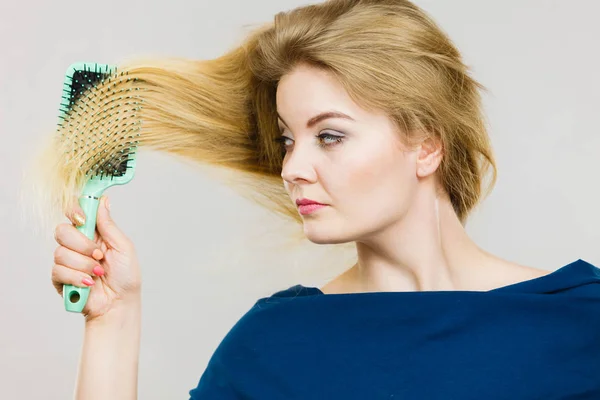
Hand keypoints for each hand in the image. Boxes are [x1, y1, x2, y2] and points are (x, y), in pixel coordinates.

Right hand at [51, 196, 141, 321]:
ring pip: (61, 252)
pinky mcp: (60, 278)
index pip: (76, 214)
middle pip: (62, 231)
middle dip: (82, 245)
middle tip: (99, 255)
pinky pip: (58, 270)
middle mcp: (78, 245)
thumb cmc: (126, 276)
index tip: (82, 218)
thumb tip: (103, 201)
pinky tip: (89, 283)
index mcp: (94, 234)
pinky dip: (77, 277)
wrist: (119, 304)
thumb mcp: (123, 247)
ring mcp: (68, 261)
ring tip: (98, 273)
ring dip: (84, 265)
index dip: (74, 211)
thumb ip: (109, 225)